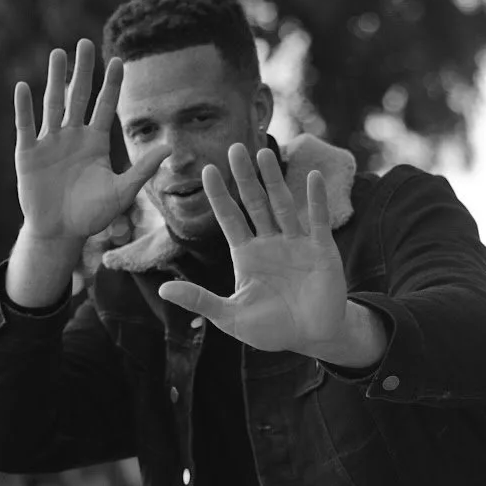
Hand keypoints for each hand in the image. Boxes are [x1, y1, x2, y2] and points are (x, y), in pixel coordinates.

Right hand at [14, 39, 165, 245]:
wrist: (61, 232)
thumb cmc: (92, 214)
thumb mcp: (122, 192)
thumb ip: (143, 169)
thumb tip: (170, 148)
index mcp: (95, 142)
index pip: (106, 106)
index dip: (111, 84)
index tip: (119, 60)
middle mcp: (72, 136)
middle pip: (78, 97)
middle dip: (82, 71)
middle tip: (85, 43)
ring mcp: (49, 142)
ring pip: (53, 104)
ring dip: (55, 80)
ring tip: (58, 54)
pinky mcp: (28, 154)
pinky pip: (26, 126)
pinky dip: (24, 108)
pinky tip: (24, 87)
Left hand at [157, 144, 350, 354]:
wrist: (312, 338)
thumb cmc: (271, 329)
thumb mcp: (230, 317)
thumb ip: (200, 300)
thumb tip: (163, 289)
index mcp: (247, 255)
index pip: (230, 218)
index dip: (219, 195)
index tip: (207, 170)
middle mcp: (270, 243)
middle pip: (255, 203)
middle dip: (245, 177)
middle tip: (234, 148)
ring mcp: (296, 244)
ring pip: (282, 205)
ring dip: (274, 180)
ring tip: (264, 154)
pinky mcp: (321, 250)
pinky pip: (318, 221)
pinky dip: (315, 200)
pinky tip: (313, 177)